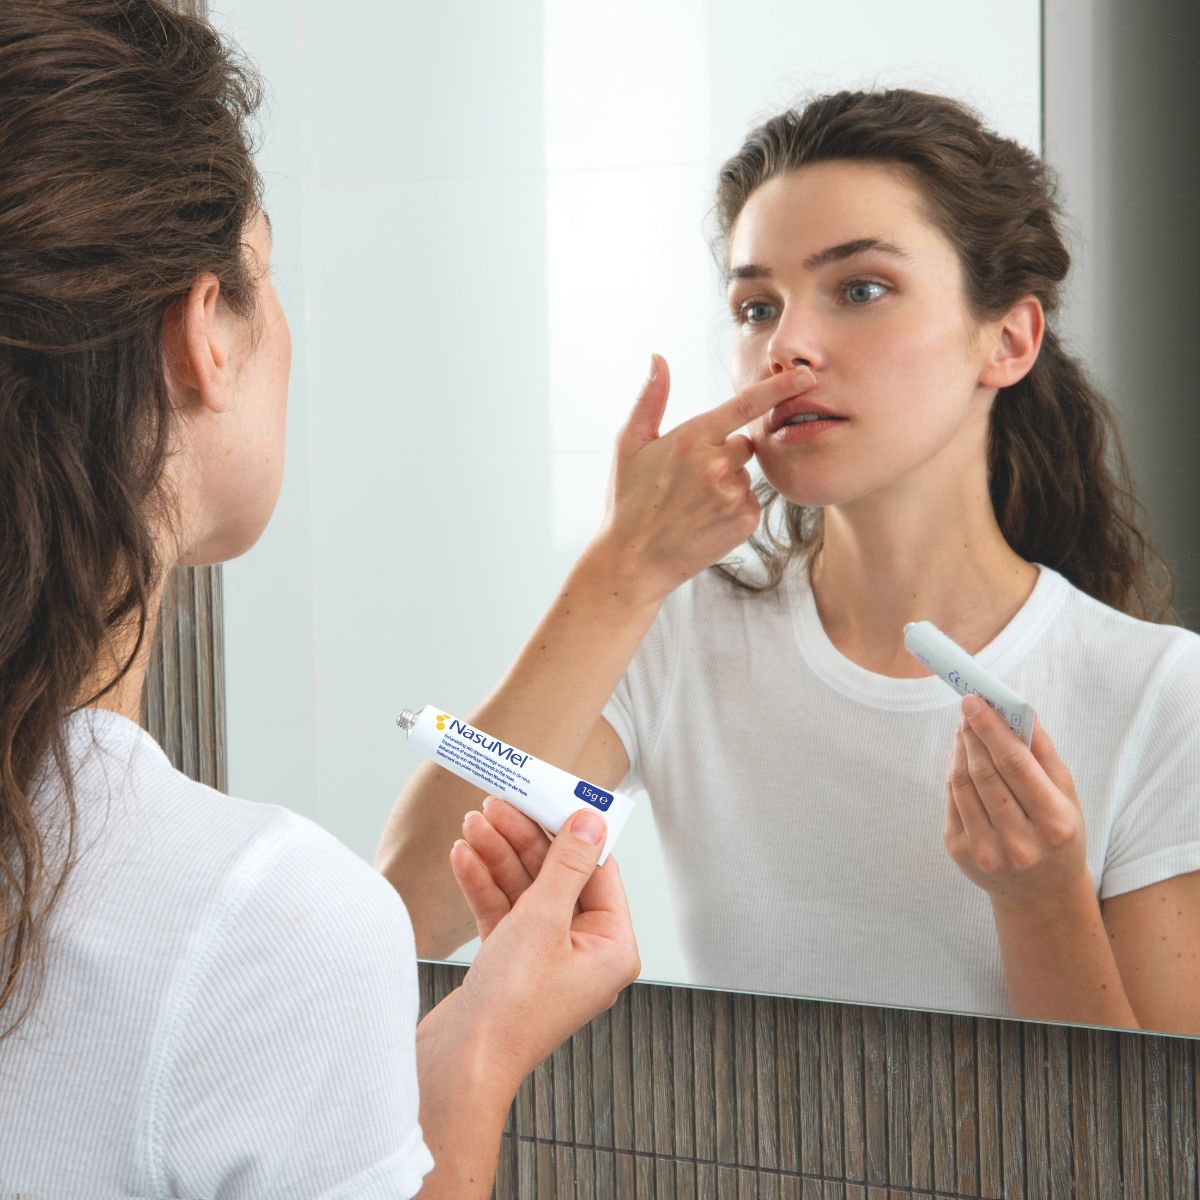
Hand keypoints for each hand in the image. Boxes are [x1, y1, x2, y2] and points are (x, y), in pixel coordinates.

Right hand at [421, 801, 639, 1099]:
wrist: (460, 1067)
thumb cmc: (510, 1010)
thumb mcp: (543, 921)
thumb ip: (566, 865)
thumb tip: (590, 822)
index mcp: (611, 948)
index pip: (598, 870)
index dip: (570, 829)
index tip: (547, 795)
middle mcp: (584, 954)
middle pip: (557, 876)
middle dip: (523, 839)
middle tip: (496, 805)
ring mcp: (546, 960)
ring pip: (526, 892)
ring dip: (497, 856)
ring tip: (471, 825)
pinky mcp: (511, 965)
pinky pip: (503, 913)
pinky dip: (483, 885)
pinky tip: (463, 859)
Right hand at [590, 354, 815, 603]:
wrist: (635, 560)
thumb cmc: (628, 501)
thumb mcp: (629, 445)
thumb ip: (650, 399)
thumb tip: (658, 359)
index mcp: (692, 438)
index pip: (746, 404)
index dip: (780, 387)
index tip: (806, 375)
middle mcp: (717, 464)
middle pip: (744, 443)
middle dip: (724, 454)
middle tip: (690, 480)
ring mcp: (733, 494)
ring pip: (744, 474)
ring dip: (727, 483)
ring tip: (692, 505)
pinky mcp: (745, 521)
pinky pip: (750, 501)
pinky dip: (733, 508)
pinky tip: (704, 520)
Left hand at [944, 696, 1088, 909]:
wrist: (1041, 895)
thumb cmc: (1058, 834)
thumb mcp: (1066, 797)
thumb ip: (1044, 753)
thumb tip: (1021, 710)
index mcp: (1053, 824)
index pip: (1014, 765)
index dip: (990, 729)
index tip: (974, 700)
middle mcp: (1019, 842)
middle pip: (984, 772)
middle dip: (973, 733)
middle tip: (968, 707)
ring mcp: (985, 851)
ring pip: (961, 784)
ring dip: (960, 749)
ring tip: (965, 729)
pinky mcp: (959, 853)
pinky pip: (951, 800)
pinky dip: (953, 772)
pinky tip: (961, 758)